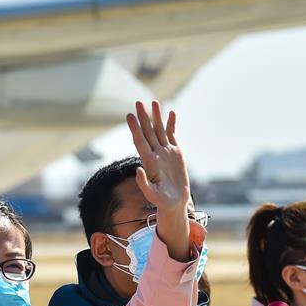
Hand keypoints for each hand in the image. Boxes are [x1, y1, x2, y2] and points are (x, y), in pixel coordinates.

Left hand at [126, 100, 200, 261]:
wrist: (175, 202)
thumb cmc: (162, 202)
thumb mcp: (152, 195)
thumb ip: (144, 184)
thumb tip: (137, 170)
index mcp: (149, 161)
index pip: (140, 141)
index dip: (134, 128)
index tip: (129, 116)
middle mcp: (156, 154)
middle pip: (148, 132)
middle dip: (143, 117)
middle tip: (138, 102)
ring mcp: (166, 152)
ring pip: (160, 130)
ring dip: (157, 117)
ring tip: (154, 102)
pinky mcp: (176, 153)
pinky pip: (172, 135)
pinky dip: (171, 124)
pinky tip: (171, 113)